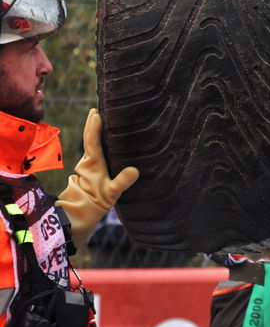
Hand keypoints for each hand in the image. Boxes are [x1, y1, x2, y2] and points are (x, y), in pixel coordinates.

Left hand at [55, 109, 138, 238]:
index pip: (92, 140)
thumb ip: (121, 182)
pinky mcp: (88, 172)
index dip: (94, 126)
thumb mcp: (111, 194)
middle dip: (91, 123)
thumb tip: (134, 170)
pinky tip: (103, 142)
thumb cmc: (94, 203)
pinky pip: (92, 152)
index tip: (96, 112)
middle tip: (96, 109)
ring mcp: (86, 166)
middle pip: (88, 138)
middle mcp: (88, 161)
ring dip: (93, 132)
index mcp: (93, 163)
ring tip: (100, 120)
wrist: (77, 217)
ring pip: (89, 145)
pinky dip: (95, 143)